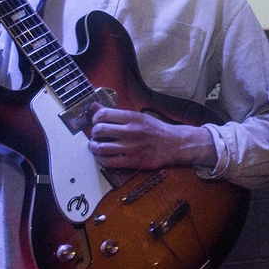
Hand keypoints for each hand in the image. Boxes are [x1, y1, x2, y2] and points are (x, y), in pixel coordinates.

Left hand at [86, 107, 212, 169]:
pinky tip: (102, 157)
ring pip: (101, 147)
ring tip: (95, 147)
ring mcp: (132, 147)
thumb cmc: (156, 130)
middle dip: (93, 134)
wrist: (174, 144)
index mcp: (132, 118)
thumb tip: (94, 107)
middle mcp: (131, 131)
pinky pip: (109, 162)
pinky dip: (101, 160)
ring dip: (94, 148)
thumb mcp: (138, 117)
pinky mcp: (133, 161)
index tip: (96, 122)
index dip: (94, 119)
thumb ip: (116, 114)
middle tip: (95, 136)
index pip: (103, 114)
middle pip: (99, 130)